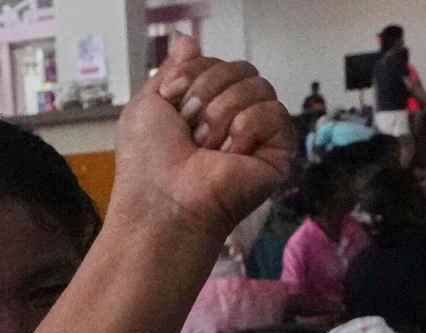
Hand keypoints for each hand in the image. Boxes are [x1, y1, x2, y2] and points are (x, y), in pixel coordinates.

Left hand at [114, 34, 293, 241]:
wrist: (163, 201)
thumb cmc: (148, 162)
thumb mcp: (147, 104)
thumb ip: (172, 70)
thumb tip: (186, 39)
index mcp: (206, 104)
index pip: (217, 62)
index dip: (192, 74)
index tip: (171, 99)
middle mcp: (234, 115)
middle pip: (241, 68)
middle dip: (206, 92)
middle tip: (189, 128)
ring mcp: (258, 133)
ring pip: (258, 86)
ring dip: (221, 114)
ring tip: (206, 146)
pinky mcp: (278, 151)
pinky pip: (275, 112)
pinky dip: (246, 129)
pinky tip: (230, 154)